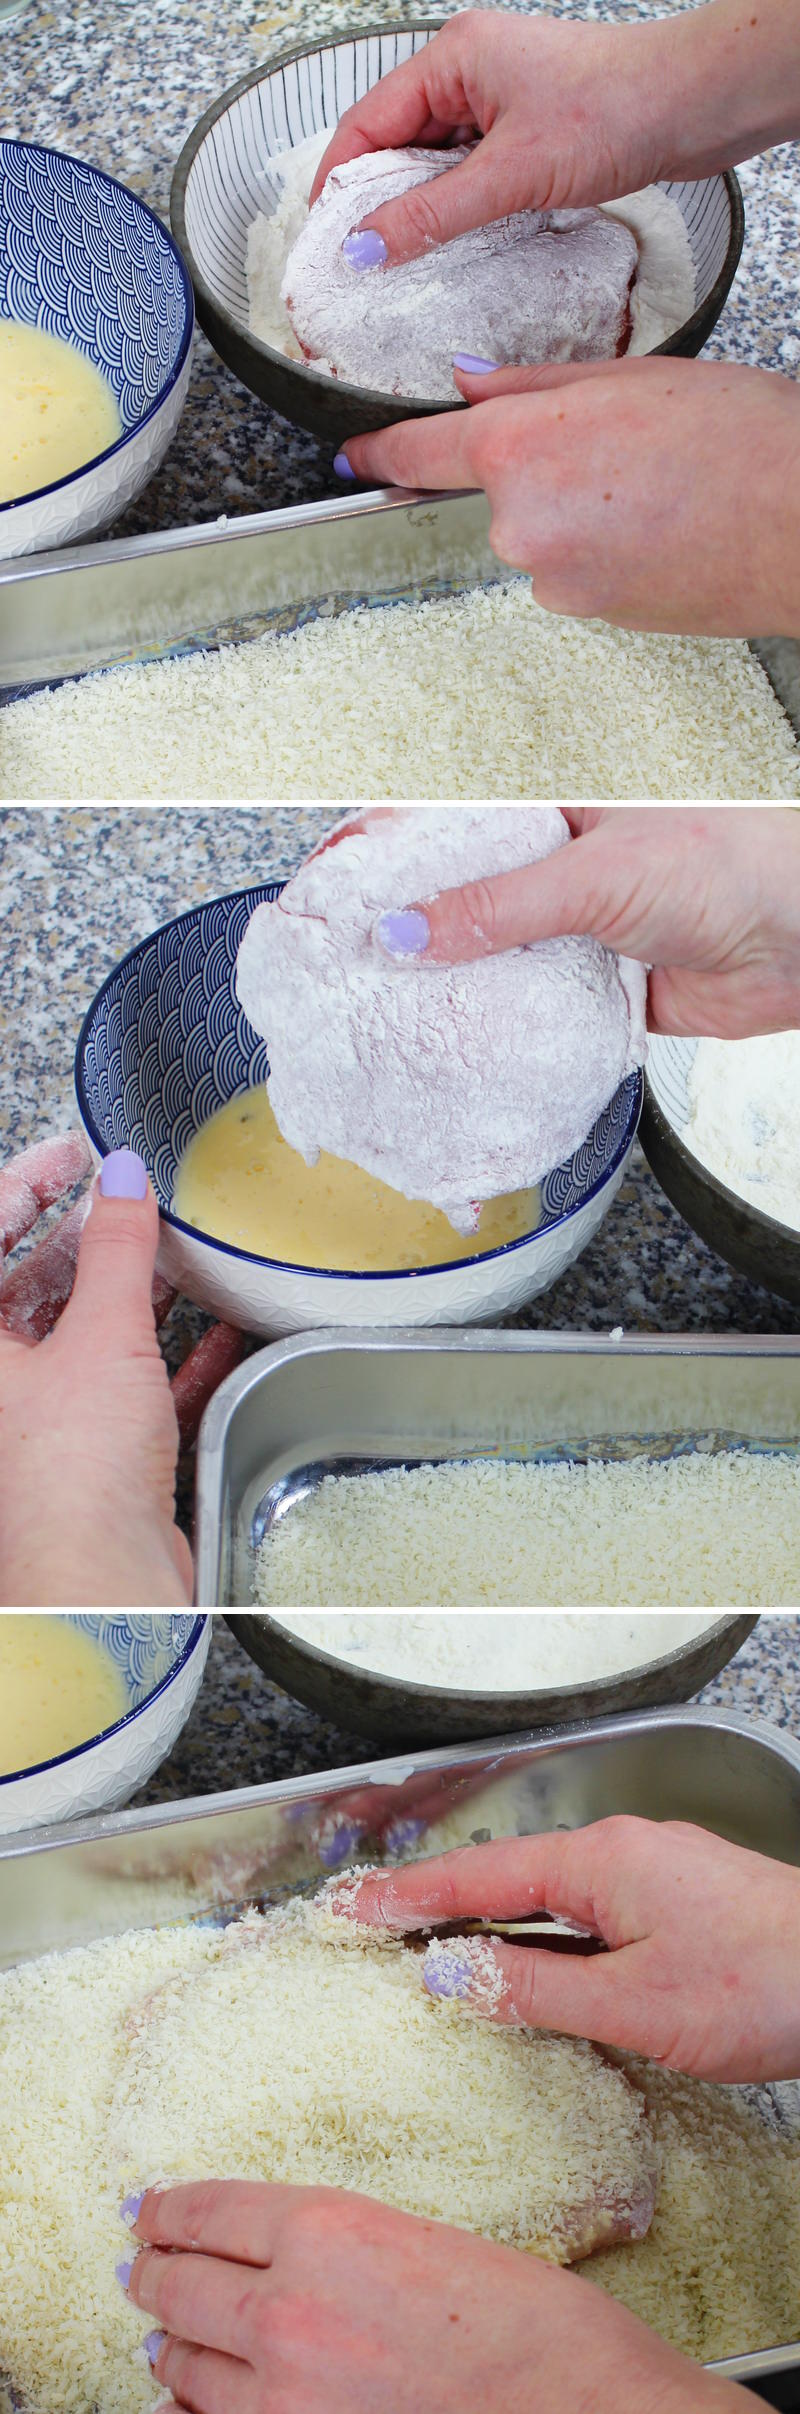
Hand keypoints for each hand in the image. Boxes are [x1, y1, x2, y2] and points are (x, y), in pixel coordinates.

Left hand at [0, 1137, 243, 1605]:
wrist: (103, 1590)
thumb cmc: (72, 1479)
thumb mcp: (100, 1337)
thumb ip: (117, 1249)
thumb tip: (121, 1179)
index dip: (25, 1183)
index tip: (76, 1153)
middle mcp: (4, 1387)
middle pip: (35, 1287)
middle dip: (90, 1240)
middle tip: (138, 1197)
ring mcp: (49, 1424)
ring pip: (90, 1338)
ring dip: (139, 1296)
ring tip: (188, 1252)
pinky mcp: (101, 1461)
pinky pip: (137, 1391)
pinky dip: (175, 1360)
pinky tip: (221, 1334)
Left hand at [128, 2178, 747, 2413]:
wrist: (582, 2413)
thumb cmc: (537, 2331)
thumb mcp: (425, 2247)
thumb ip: (341, 2252)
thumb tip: (284, 2264)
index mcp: (329, 2228)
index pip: (211, 2210)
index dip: (168, 2210)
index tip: (147, 2211)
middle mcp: (289, 2306)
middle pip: (182, 2284)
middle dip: (152, 2272)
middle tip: (138, 2265)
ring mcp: (284, 2396)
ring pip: (186, 2364)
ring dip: (168, 2345)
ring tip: (159, 2337)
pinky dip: (190, 2411)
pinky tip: (185, 2402)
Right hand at [311, 2, 799, 262]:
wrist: (694, 105)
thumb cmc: (616, 110)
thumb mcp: (511, 174)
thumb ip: (432, 215)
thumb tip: (367, 248)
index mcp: (452, 57)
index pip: (368, 123)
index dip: (340, 183)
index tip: (325, 241)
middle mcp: (470, 71)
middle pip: (397, 143)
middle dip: (377, 202)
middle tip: (359, 264)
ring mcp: (499, 99)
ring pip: (436, 163)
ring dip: (422, 209)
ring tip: (404, 263)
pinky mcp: (527, 130)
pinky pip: (473, 173)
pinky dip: (459, 208)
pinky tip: (455, 245)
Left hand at [336, 357, 799, 641]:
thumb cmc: (740, 440)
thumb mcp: (629, 378)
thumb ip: (532, 385)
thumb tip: (470, 385)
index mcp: (521, 447)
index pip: (418, 454)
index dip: (379, 454)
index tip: (355, 459)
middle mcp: (522, 525)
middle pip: (500, 492)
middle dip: (546, 468)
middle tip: (623, 446)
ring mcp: (555, 580)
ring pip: (544, 533)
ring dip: (583, 511)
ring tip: (659, 487)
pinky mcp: (591, 616)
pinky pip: (579, 570)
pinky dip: (609, 547)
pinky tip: (664, 527)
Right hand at [338, 1816, 799, 2083]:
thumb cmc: (763, 1985)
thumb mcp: (634, 2004)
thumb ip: (536, 1988)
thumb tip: (452, 1975)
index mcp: (601, 1860)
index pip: (479, 1876)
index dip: (408, 1895)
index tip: (350, 1906)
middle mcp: (623, 1851)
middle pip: (509, 1873)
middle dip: (437, 1898)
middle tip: (370, 1919)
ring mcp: (655, 1873)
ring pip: (552, 1892)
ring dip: (490, 1916)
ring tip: (429, 1941)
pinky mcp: (681, 1901)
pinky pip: (589, 1907)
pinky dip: (543, 1929)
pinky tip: (530, 1961)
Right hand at [374, 804, 799, 1039]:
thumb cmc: (730, 864)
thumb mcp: (596, 875)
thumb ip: (497, 907)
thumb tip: (406, 932)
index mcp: (552, 811)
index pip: (446, 826)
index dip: (384, 852)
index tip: (328, 886)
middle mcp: (558, 870)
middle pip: (459, 903)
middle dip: (402, 933)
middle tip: (339, 960)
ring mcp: (575, 934)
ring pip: (489, 963)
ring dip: (445, 989)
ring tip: (375, 1010)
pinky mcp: (595, 993)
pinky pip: (530, 1015)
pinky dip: (496, 1032)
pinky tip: (451, 1044)